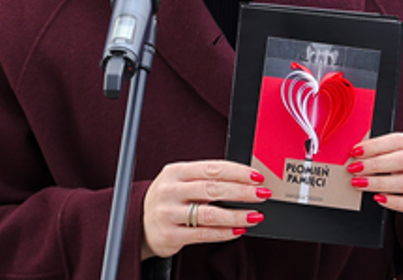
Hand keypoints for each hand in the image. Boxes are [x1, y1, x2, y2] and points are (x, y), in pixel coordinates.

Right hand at [139, 160, 272, 258]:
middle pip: (213, 189)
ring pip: (210, 213)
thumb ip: (206, 179)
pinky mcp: (171, 235)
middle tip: (262, 194)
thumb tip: (244, 180)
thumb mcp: (180, 182)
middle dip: (242, 191)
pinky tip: (239, 230)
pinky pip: (203, 234)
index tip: (257, 176)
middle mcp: (170, 190)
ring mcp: (168, 213)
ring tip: (256, 215)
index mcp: (175, 172)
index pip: (212, 168)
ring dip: (237, 215)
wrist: (141, 225)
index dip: (237, 172)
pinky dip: (224, 233)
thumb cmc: (169, 201)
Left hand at [346, 131, 402, 236]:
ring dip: (379, 183)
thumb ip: (399, 154)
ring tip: (360, 183)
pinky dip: (394, 201)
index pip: (402, 140)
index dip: (376, 145)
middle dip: (375, 164)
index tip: (356, 151)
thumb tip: (363, 155)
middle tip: (355, 168)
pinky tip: (379, 199)